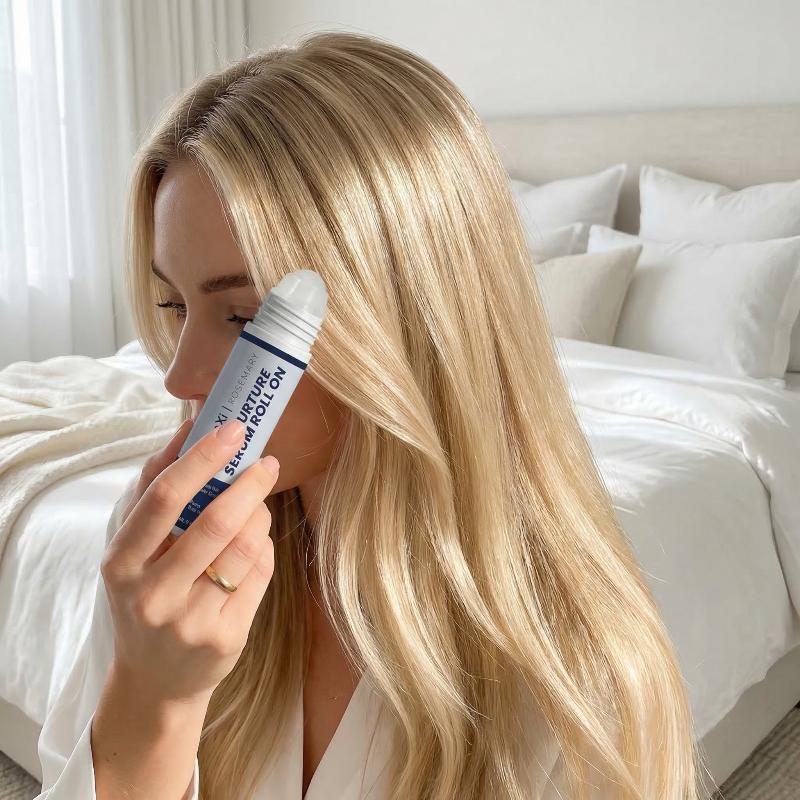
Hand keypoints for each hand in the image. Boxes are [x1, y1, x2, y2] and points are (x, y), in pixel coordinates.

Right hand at [100, 419, 279, 704]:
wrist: (154, 681)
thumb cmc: (146, 597)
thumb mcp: (134, 552)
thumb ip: (156, 493)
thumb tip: (190, 428)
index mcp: (121, 563)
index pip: (163, 498)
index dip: (202, 459)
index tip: (233, 430)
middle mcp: (152, 595)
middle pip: (215, 523)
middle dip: (249, 484)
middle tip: (266, 462)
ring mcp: (190, 621)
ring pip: (246, 548)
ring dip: (261, 515)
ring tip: (259, 505)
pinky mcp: (226, 638)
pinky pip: (261, 574)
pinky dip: (266, 547)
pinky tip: (258, 542)